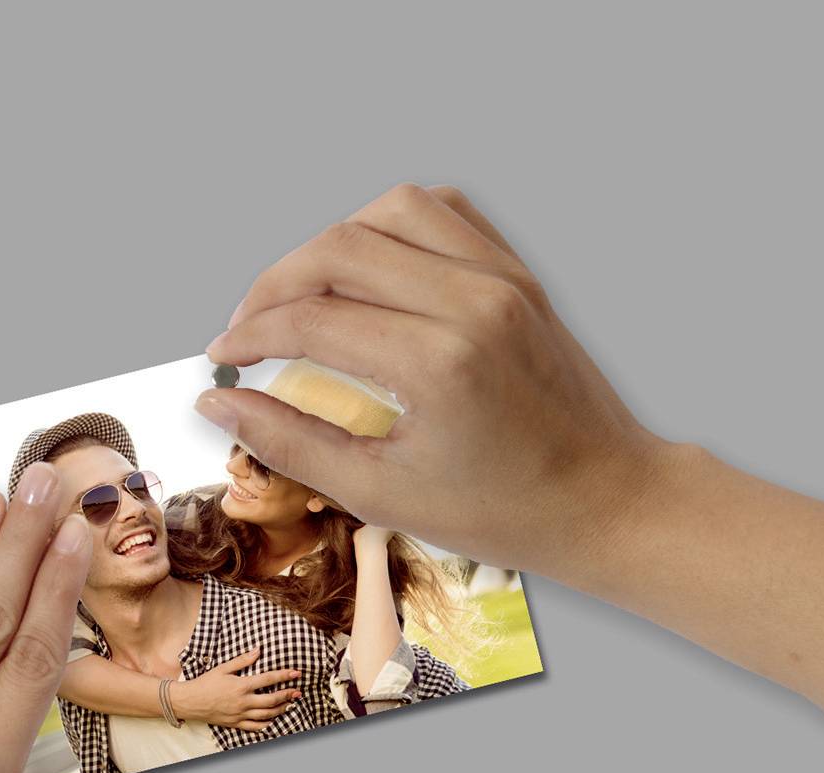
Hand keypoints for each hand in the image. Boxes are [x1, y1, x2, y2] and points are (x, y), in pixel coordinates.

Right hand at [169, 645, 302, 731]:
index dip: (284, 676)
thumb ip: (242, 660)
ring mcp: (240, 714)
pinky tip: (273, 720)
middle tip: (298, 692)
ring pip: (267, 715)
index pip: (269, 679)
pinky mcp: (235, 723)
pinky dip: (266, 725)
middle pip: (272, 700)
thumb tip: (258, 650)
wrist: (190, 701)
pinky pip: (255, 727)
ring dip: (281, 710)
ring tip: (289, 705)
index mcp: (241, 686)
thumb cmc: (205, 683)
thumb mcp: (223, 668)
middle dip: (288, 695)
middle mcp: (243, 702)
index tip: (297, 673)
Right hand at [198, 183, 684, 579]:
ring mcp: (502, 278)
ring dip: (328, 245)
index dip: (249, 336)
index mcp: (438, 363)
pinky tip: (367, 267)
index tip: (221, 361)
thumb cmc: (506, 510)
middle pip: (338, 250)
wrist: (606, 498)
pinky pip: (442, 212)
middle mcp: (472, 302)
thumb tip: (218, 406)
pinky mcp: (518, 272)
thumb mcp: (383, 494)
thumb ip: (291, 444)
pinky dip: (390, 225)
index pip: (311, 319)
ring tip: (301, 294)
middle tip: (246, 331)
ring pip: (387, 211)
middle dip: (273, 286)